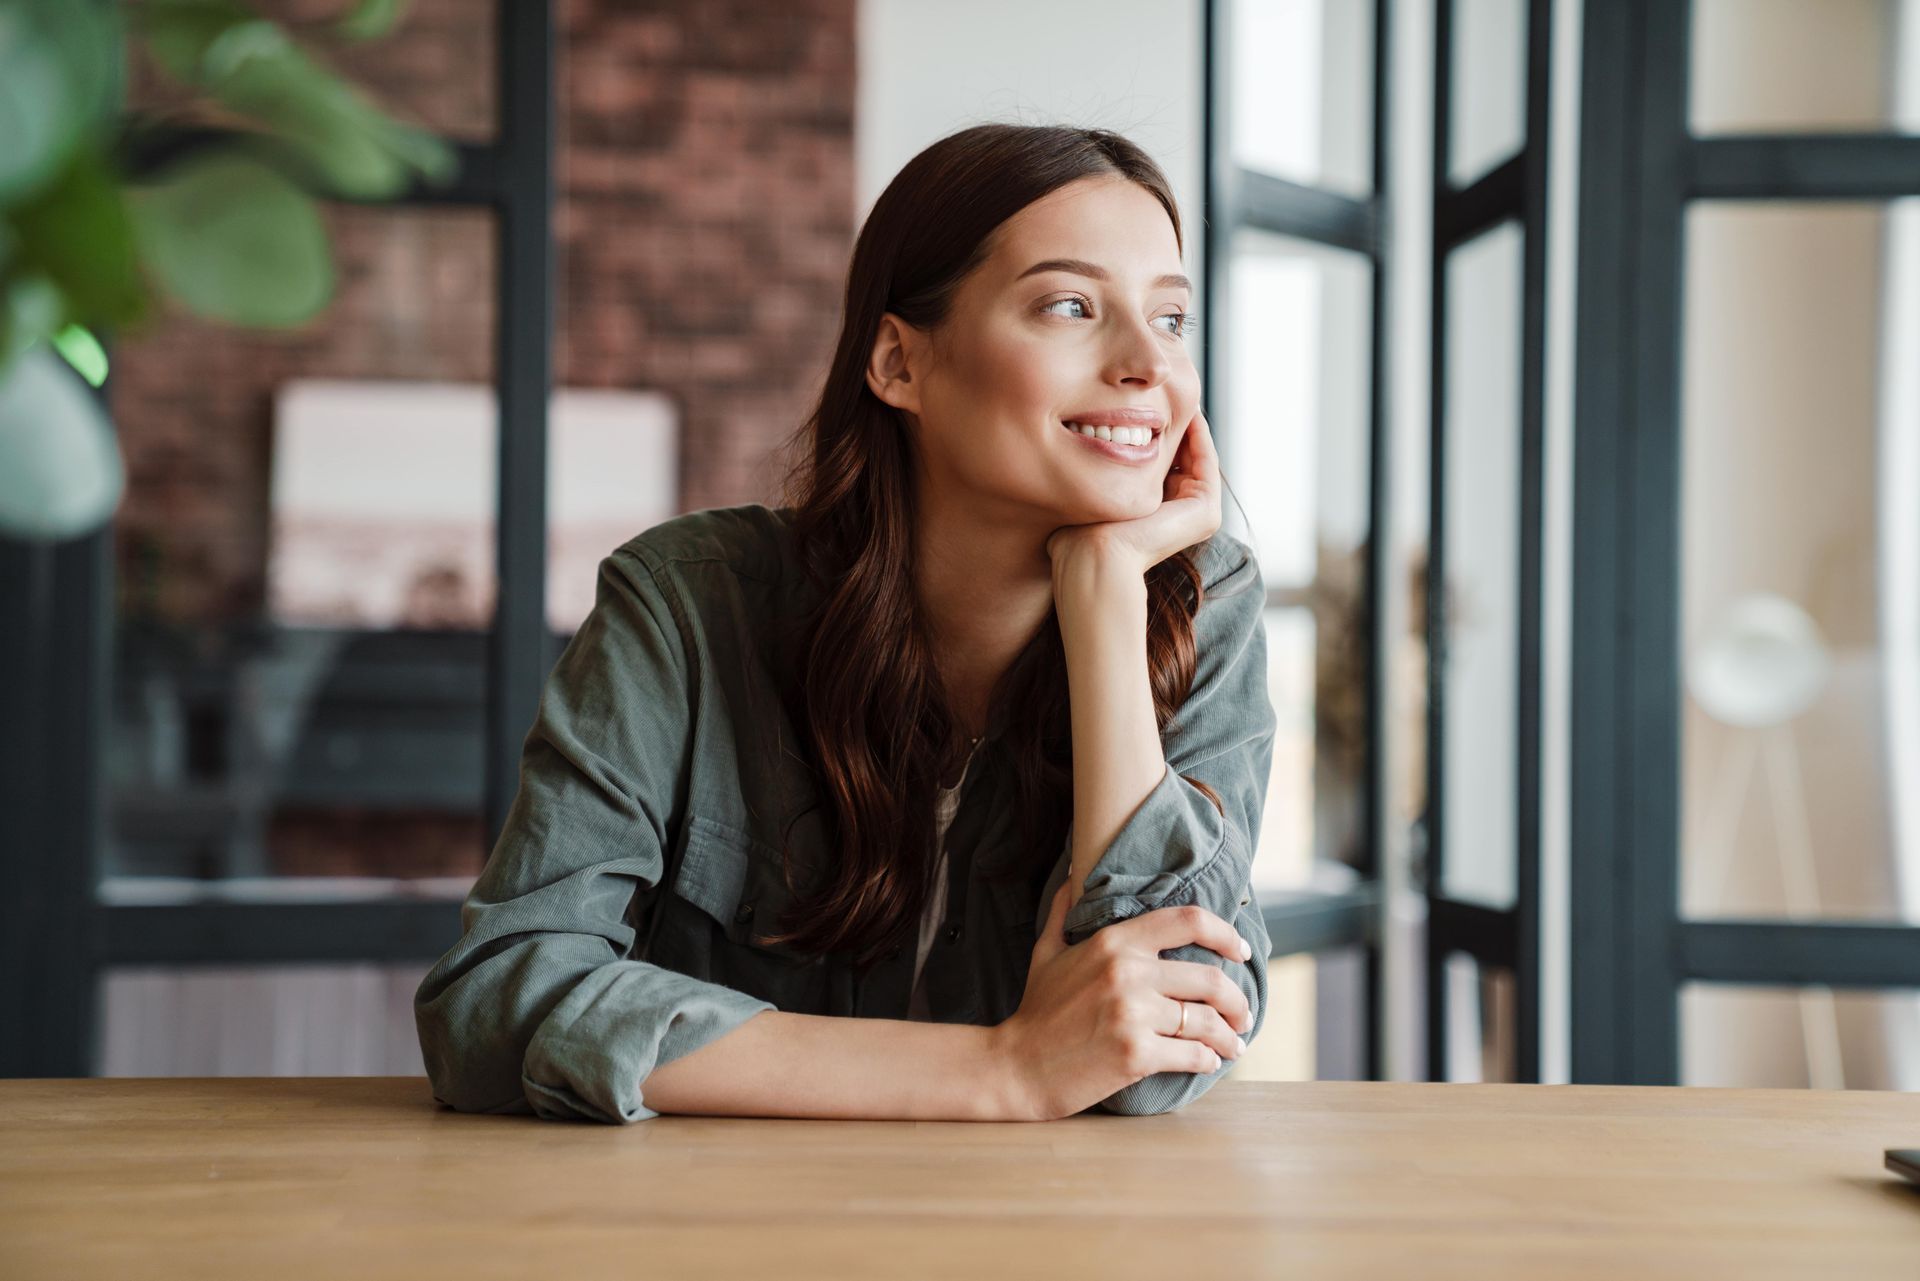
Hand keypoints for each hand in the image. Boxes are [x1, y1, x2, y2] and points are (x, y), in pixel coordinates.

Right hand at [992, 880, 1255, 1121]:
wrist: (1016, 1066)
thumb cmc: (1036, 1009)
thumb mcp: (1046, 951)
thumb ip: (1064, 910)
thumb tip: (1074, 869)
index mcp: (1113, 942)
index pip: (1187, 922)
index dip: (1225, 933)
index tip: (1241, 950)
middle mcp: (1127, 972)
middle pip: (1209, 978)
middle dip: (1236, 1000)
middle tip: (1242, 1014)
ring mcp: (1132, 1014)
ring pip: (1206, 1021)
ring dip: (1228, 1036)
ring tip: (1233, 1045)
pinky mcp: (1135, 1054)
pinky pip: (1192, 1055)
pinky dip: (1207, 1060)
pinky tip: (1208, 1062)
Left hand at [1045, 405, 1222, 579]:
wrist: (1093, 557)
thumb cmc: (1079, 532)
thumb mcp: (1091, 491)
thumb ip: (1098, 471)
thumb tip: (1081, 440)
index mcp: (1159, 514)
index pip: (1162, 462)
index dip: (1153, 430)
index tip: (1139, 400)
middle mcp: (1183, 516)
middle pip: (1180, 457)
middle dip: (1171, 424)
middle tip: (1158, 390)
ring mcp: (1199, 516)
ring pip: (1194, 455)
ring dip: (1186, 423)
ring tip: (1171, 391)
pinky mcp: (1206, 511)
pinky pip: (1205, 459)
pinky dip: (1196, 432)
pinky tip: (1182, 407)